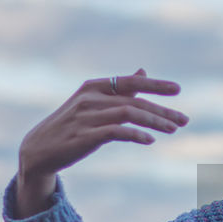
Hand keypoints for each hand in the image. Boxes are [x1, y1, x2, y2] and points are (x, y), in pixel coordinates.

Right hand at [14, 69, 186, 216]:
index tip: (178, 90)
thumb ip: (120, 89)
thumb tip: (143, 71)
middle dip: (162, 110)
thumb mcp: (94, 102)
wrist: (38, 150)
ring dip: (154, 122)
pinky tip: (150, 140)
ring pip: (129, 114)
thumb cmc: (71, 125)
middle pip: (135, 101)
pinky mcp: (84, 137)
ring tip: (173, 129)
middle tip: (184, 120)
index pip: (131, 82)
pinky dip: (135, 134)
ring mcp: (87, 117)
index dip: (155, 85)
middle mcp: (90, 98)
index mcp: (94, 86)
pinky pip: (116, 132)